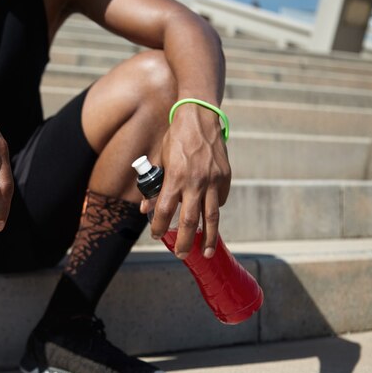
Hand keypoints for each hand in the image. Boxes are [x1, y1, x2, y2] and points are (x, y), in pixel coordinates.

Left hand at [149, 103, 230, 257]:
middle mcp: (195, 182)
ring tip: (205, 253)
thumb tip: (145, 209)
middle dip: (185, 241)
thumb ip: (153, 186)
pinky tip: (211, 219)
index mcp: (175, 177)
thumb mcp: (159, 160)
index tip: (157, 237)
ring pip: (212, 217)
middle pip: (190, 221)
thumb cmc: (175, 138)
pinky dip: (215, 211)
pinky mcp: (226, 177)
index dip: (160, 227)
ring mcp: (214, 180)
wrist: (200, 117)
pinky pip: (220, 200)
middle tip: (181, 255)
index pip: (165, 211)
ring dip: (208, 238)